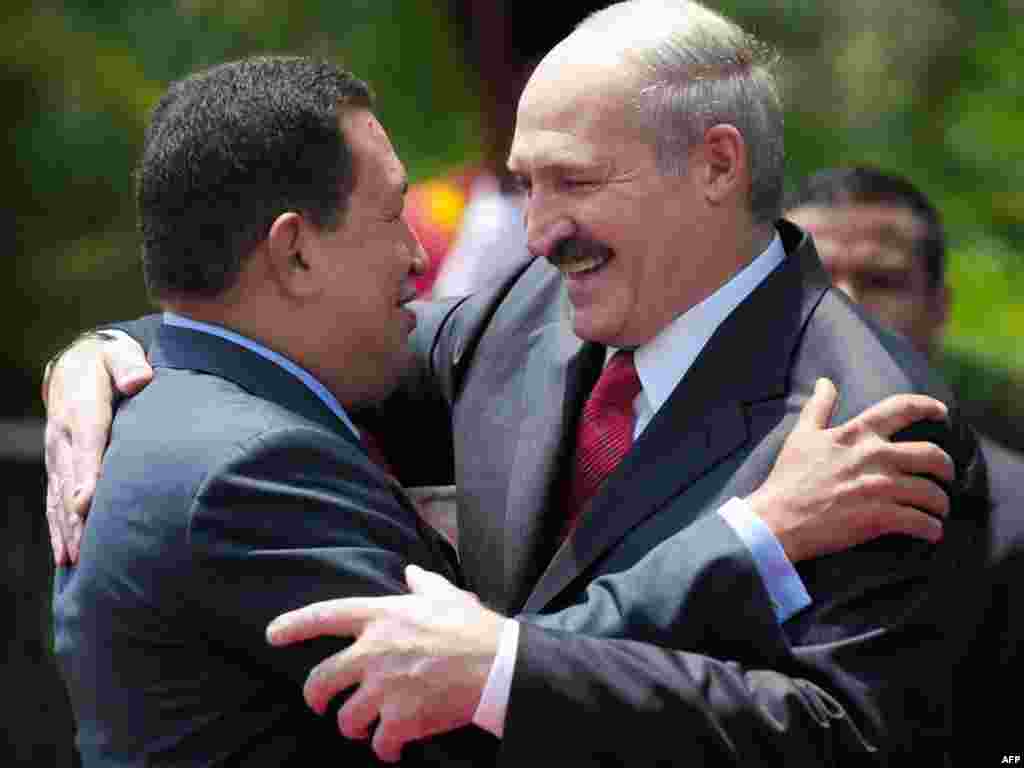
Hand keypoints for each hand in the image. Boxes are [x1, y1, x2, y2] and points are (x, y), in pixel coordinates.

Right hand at [43, 332, 151, 563]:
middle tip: (88, 548)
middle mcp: (63, 435)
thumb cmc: (110, 360)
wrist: (76, 363)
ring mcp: (57, 453)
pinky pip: (54, 501)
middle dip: (76, 515)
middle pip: (69, 479)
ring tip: (76, 560)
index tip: (86, 502)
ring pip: (59, 497)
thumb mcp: (119, 352)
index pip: (86, 443)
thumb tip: (139, 379)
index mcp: (82, 408)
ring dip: (66, 529)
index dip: (86, 473)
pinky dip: (59, 529)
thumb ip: (129, 365)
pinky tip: (66, 556)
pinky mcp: (58, 466)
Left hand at [267, 565, 503, 761]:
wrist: (499, 666)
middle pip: (321, 679)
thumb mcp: (447, 595)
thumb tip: (411, 571)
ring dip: (352, 726)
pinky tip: (393, 748)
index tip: (273, 634)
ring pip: (345, 718)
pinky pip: (378, 742)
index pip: (325, 616)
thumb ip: (423, 584)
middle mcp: (373, 651)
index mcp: (382, 616)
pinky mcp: (401, 718)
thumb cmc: (474, 628)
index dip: (294, 625)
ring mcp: (384, 687)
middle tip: (319, 704)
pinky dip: (384, 749)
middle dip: (315, 696)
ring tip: (364, 729)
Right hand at [748, 378, 953, 561]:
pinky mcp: (880, 518)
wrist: (777, 520)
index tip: (941, 411)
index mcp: (856, 435)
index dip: (928, 406)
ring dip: (940, 504)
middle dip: (946, 467)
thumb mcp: (801, 436)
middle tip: (945, 476)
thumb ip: (818, 407)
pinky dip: (931, 529)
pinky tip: (930, 532)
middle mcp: (874, 457)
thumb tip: (825, 382)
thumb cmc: (787, 478)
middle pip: (932, 455)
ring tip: (937, 510)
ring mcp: (879, 488)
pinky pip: (922, 523)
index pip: (902, 408)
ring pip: (932, 493)